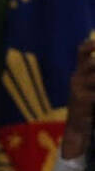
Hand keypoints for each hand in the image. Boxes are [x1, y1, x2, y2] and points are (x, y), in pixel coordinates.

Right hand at [63, 36, 94, 158]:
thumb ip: (93, 75)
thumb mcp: (91, 86)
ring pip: (94, 78)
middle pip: (91, 63)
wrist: (78, 125)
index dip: (89, 45)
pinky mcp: (82, 99)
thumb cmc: (89, 103)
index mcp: (79, 71)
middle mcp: (76, 77)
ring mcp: (77, 87)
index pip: (81, 52)